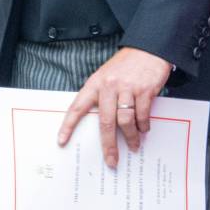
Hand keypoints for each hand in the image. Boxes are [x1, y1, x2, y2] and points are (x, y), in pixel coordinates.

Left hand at [57, 47, 171, 165]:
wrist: (147, 48)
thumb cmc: (126, 65)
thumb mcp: (107, 76)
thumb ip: (102, 96)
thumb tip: (103, 125)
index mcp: (95, 83)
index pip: (78, 106)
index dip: (68, 125)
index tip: (62, 141)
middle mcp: (109, 86)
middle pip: (105, 121)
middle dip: (108, 145)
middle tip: (111, 160)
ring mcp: (127, 88)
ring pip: (125, 121)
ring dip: (130, 137)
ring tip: (133, 145)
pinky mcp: (144, 90)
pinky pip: (142, 115)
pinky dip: (143, 126)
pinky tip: (144, 130)